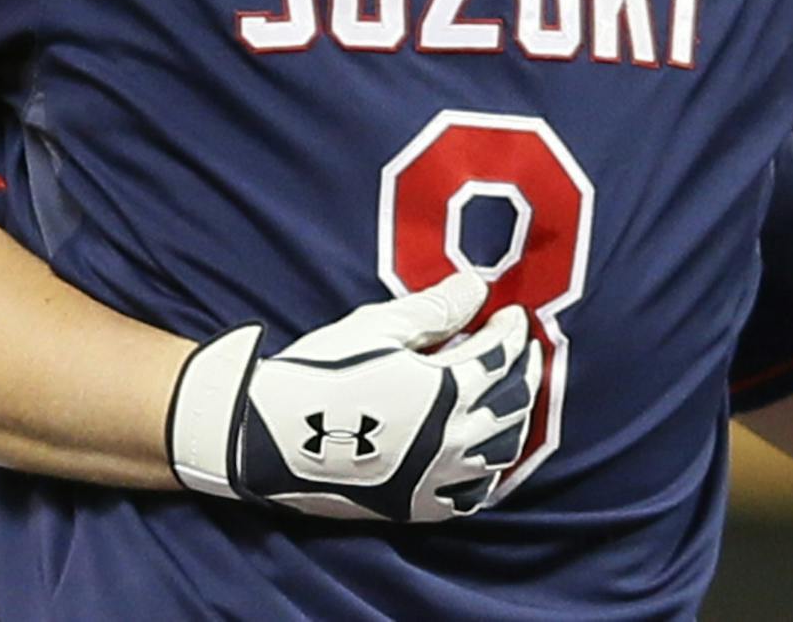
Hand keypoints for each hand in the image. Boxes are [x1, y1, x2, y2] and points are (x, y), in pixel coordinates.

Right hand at [166, 272, 540, 521]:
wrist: (267, 437)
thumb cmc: (319, 373)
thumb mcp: (374, 328)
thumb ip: (434, 309)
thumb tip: (478, 286)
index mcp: (448, 390)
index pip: (499, 355)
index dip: (511, 331)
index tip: (512, 314)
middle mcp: (456, 440)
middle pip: (513, 403)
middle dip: (525, 371)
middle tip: (524, 349)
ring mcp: (441, 479)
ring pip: (503, 451)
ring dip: (515, 418)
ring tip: (510, 396)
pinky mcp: (420, 506)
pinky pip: (473, 493)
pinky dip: (488, 469)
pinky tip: (483, 452)